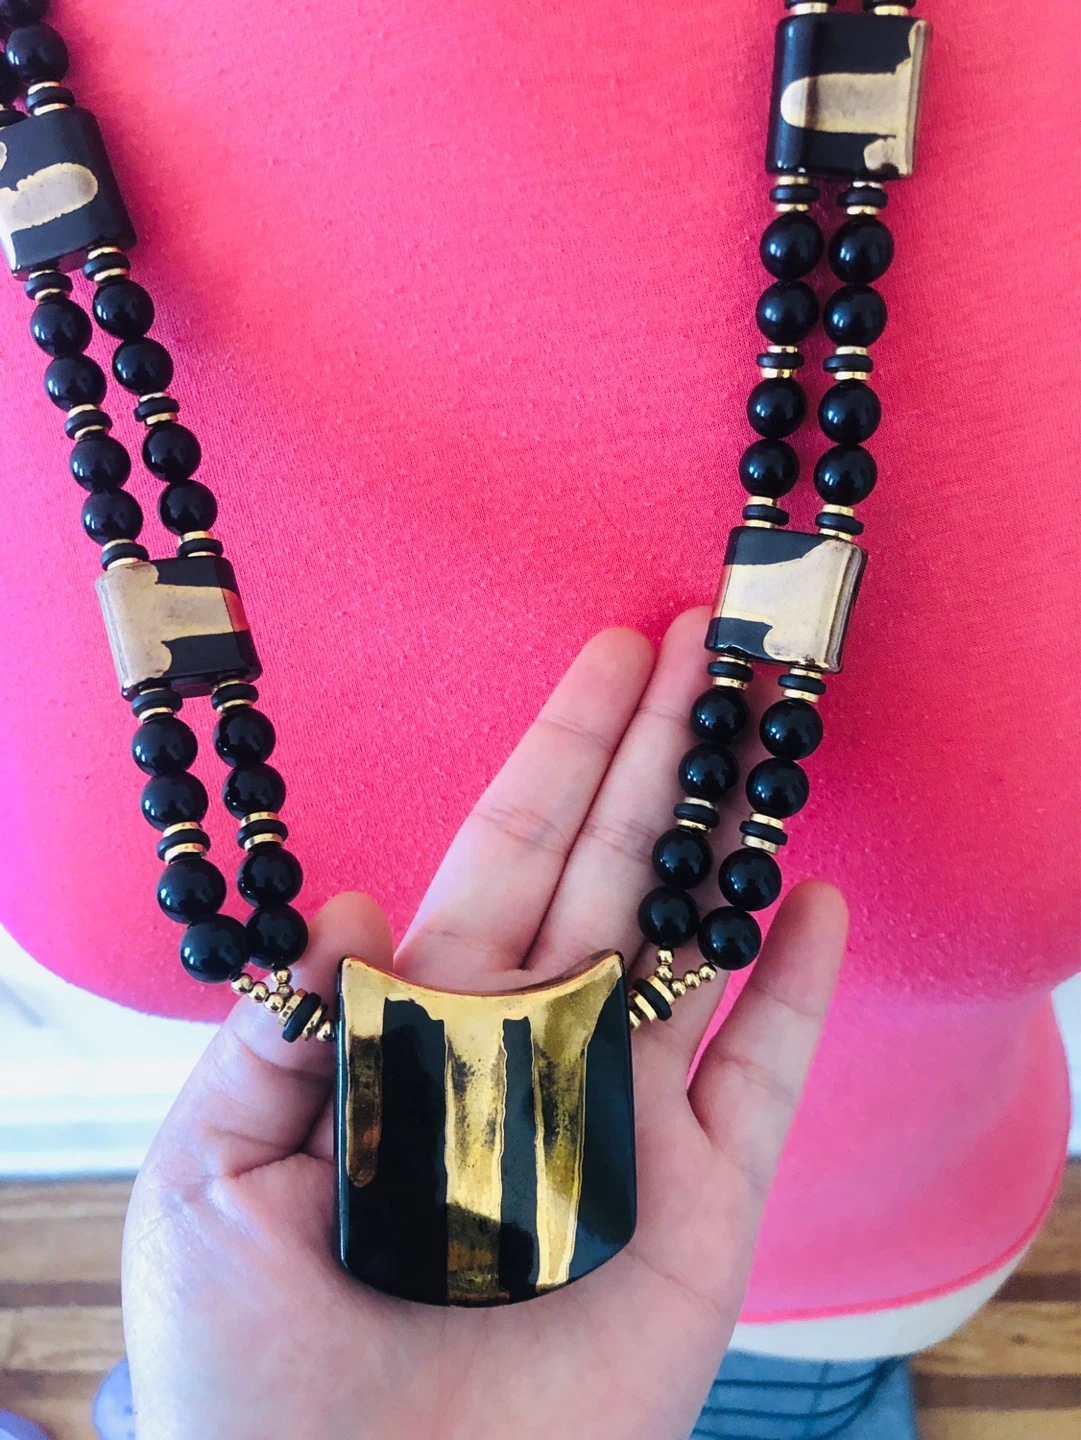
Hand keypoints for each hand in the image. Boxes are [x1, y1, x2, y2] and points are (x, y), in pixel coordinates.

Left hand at [123, 608, 846, 1439]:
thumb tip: (352, 907)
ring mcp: (624, 1119)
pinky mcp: (699, 1204)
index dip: (559, 754)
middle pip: (613, 869)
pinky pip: (760, 1078)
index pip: (508, 855)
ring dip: (730, 837)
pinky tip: (810, 901)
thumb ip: (270, 1039)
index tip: (609, 658)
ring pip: (692, 945)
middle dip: (658, 752)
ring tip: (772, 731)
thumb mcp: (209, 1184)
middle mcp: (535, 1051)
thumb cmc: (254, 1373)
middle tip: (709, 640)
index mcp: (429, 1029)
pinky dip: (793, 991)